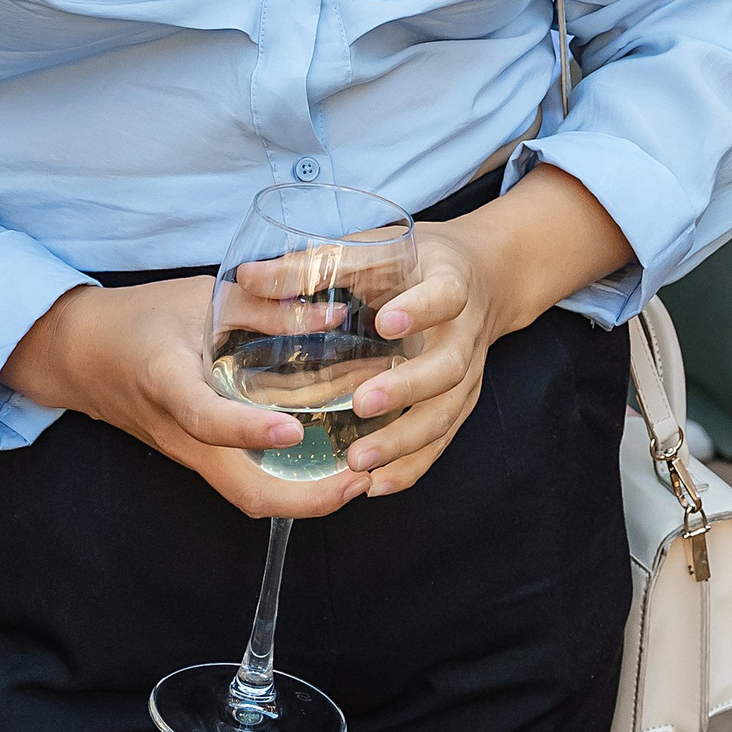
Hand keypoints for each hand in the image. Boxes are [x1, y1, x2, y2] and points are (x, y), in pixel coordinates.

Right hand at [0, 276, 366, 522]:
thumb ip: (266, 305)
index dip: (250, 431)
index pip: (207, 418)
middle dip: (306, 497)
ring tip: (358, 477)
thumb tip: (336, 312)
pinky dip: (288, 485)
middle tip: (361, 478)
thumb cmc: (140, 317)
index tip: (293, 431)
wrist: (80, 354)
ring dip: (304, 498)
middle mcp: (180, 431)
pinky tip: (326, 464)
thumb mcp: (201, 296)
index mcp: (169, 382)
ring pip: (247, 496)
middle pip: (242, 490)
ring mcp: (189, 453)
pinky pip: (243, 484)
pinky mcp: (198, 458)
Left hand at [345, 164, 632, 496]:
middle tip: (363, 403)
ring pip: (445, 414)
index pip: (444, 296)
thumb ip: (319, 263)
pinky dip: (412, 466)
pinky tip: (377, 484)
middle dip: (407, 388)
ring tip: (359, 460)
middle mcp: (464, 334)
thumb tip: (248, 277)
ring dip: (404, 441)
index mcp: (450, 283)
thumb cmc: (414, 261)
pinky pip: (441, 441)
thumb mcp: (376, 246)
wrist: (482, 276)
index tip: (387, 321)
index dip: (420, 310)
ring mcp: (466, 375)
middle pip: (447, 367)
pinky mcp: (458, 404)